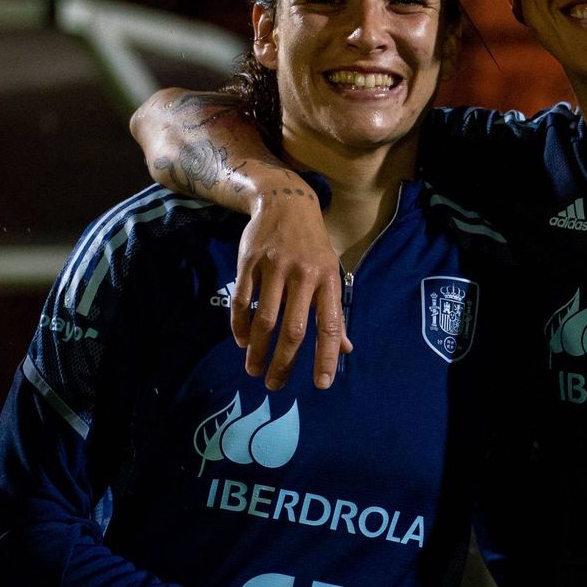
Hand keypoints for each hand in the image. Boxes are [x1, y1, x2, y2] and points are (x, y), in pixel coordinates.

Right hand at [235, 188, 352, 389]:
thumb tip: (346, 349)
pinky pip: (243, 301)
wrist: (286, 201)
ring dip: (258, 350)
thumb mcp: (330, 272)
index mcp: (328, 280)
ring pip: (265, 319)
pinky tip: (242, 341)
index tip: (321, 384)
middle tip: (275, 385)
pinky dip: (240, 325)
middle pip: (294, 329)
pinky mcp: (250, 262)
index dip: (326, 357)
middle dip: (284, 363)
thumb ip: (334, 312)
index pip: (330, 326)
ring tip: (254, 369)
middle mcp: (304, 275)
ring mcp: (276, 267)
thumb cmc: (313, 245)